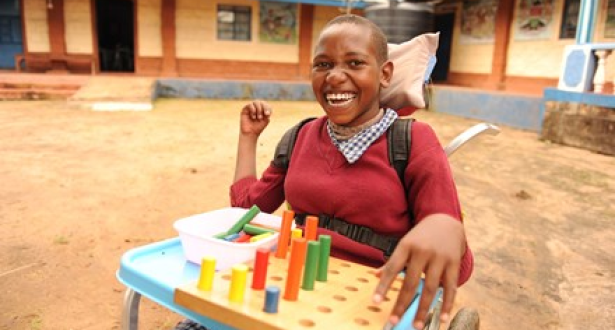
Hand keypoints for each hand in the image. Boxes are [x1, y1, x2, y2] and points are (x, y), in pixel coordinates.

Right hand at [240, 100, 271, 136]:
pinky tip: (253, 116)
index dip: (268, 107)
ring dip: (259, 109)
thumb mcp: (266, 120)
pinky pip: (250, 104)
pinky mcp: (245, 109)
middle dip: (264, 108)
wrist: (250, 133)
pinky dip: (253, 109)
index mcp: (262, 110)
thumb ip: (267, 113)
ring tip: (258, 117)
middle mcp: (256, 108)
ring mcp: (250, 108)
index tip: (268, 114)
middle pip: (262, 102)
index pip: (266, 104)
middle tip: (265, 115)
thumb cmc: (258, 128)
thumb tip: (267, 108)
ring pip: (256, 102)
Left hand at [373, 214, 465, 328]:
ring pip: (431, 288)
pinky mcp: (454, 264)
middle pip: (411, 282)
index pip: (392, 268)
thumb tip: (376, 275)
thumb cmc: (421, 236)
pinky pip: (450, 288)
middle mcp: (422, 252)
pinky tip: (442, 319)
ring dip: (423, 309)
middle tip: (394, 320)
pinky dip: (447, 305)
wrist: (446, 222)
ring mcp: (440, 258)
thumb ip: (393, 261)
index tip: (375, 302)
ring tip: (416, 325)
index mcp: (406, 246)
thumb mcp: (405, 243)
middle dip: (402, 304)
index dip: (383, 286)